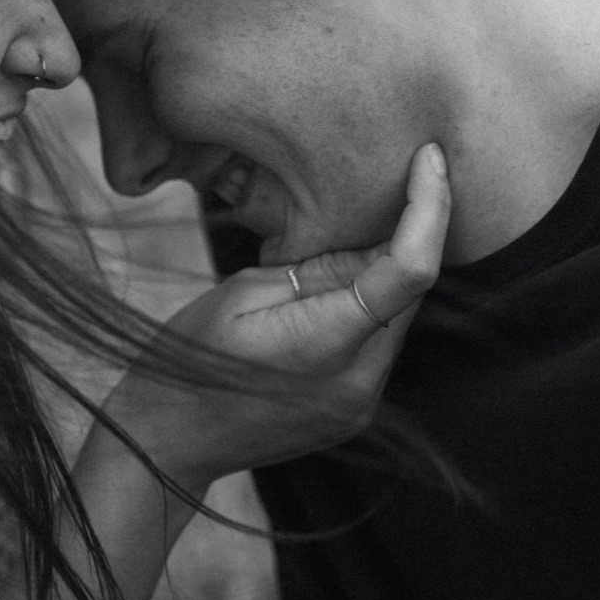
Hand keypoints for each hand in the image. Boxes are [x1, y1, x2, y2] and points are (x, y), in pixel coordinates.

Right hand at [103, 142, 451, 491]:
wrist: (167, 440)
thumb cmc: (189, 355)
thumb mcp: (242, 290)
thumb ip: (317, 267)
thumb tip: (369, 242)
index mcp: (329, 344)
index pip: (411, 270)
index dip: (432, 208)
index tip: (431, 159)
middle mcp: (360, 382)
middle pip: (410, 291)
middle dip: (401, 235)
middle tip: (374, 186)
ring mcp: (360, 404)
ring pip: (396, 317)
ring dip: (380, 274)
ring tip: (331, 244)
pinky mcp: (353, 412)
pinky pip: (378, 345)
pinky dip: (366, 308)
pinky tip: (324, 289)